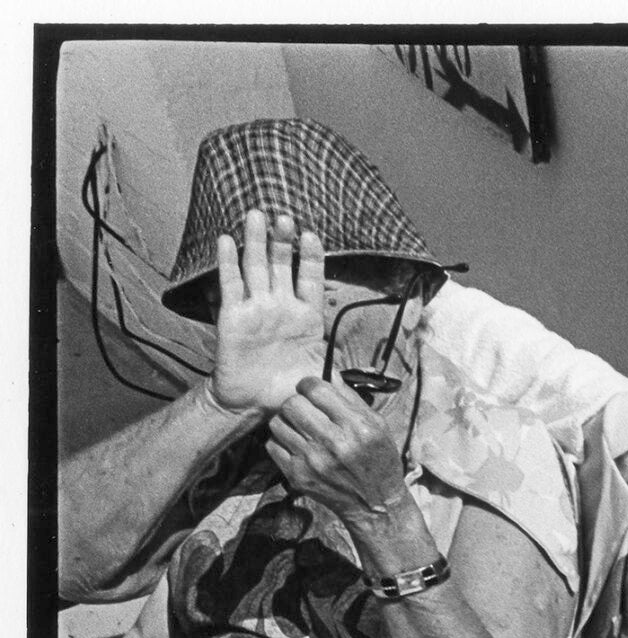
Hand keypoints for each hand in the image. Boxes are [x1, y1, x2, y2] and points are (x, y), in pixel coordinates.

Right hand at [210, 209, 327, 415]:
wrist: (255, 405)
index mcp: (306, 318)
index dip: (311, 258)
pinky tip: (225, 241)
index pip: (310, 279)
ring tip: (257, 215)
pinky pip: (230, 286)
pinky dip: (227, 263)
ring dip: (256, 241)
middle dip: (283, 241)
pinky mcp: (232, 317)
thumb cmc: (289, 390)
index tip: (312, 235)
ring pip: (255, 268)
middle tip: (284, 217)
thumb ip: (344, 370)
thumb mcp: (324, 379)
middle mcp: (280, 307)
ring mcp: (256, 309)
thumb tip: (375, 375)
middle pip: (281, 265)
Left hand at [266, 376, 415, 523]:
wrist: (375, 505)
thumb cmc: (379, 460)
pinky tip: (298, 445)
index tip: (313, 391)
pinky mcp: (298, 476)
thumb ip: (352, 399)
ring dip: (288, 422)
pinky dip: (283, 442)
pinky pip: (273, 445)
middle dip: (298, 403)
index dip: (310, 385)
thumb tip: (327, 375)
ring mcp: (313, 462)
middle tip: (307, 411)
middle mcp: (335, 444)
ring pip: (278, 423)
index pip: (316, 389)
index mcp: (358, 427)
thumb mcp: (378, 426)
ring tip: (302, 428)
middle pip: (292, 404)